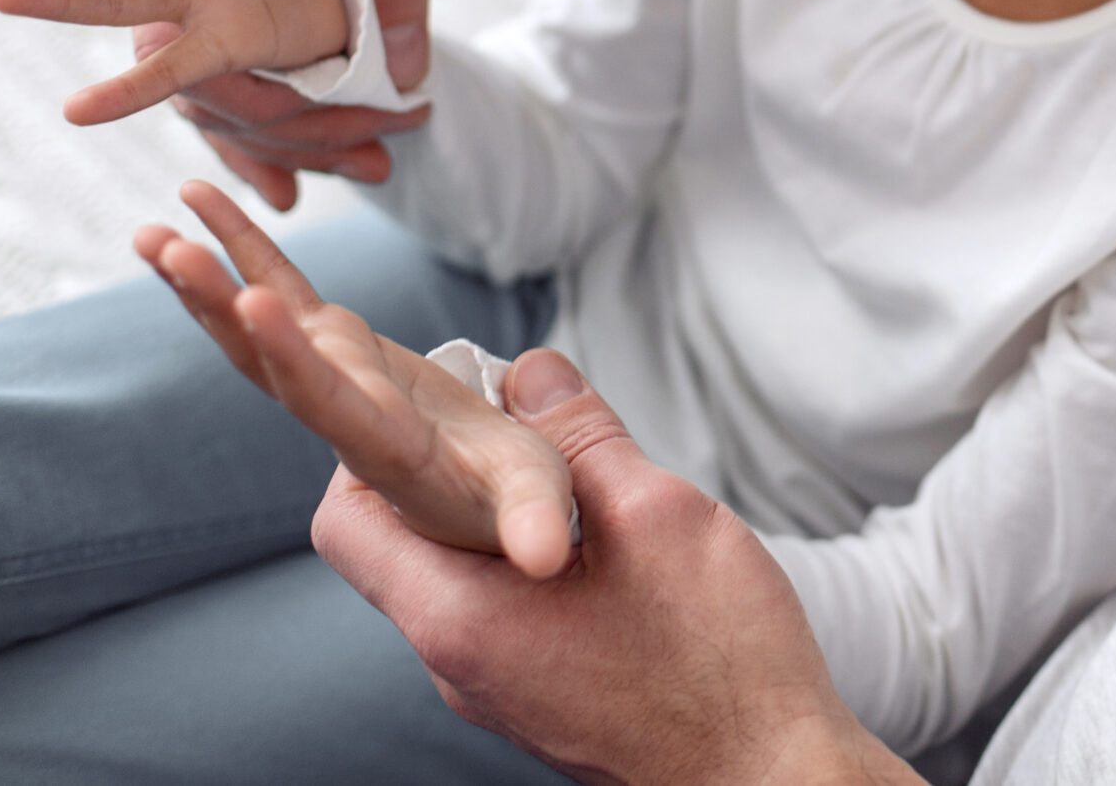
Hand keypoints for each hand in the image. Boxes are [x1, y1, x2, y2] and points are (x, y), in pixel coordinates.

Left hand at [139, 179, 578, 578]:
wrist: (486, 504)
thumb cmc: (519, 502)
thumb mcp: (537, 507)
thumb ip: (536, 522)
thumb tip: (542, 555)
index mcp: (389, 452)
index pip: (332, 405)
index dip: (292, 359)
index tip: (252, 304)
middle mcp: (344, 417)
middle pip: (269, 364)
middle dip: (219, 307)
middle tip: (170, 251)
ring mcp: (332, 381)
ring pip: (255, 334)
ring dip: (205, 282)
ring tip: (152, 234)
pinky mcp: (338, 352)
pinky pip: (282, 295)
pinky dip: (244, 252)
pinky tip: (201, 208)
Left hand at [316, 349, 923, 785]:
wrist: (769, 778)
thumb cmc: (720, 664)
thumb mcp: (658, 517)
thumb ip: (585, 439)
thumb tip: (532, 370)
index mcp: (460, 621)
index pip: (346, 521)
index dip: (369, 441)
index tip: (438, 398)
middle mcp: (458, 665)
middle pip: (401, 545)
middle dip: (446, 468)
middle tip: (518, 418)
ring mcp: (498, 690)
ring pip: (459, 576)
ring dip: (497, 515)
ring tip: (576, 475)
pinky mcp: (541, 700)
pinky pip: (504, 612)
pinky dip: (530, 560)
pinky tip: (606, 540)